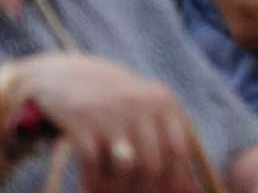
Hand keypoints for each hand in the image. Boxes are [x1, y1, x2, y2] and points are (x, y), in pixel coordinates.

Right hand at [11, 54, 202, 192]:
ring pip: (127, 167)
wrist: (65, 75)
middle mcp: (142, 105)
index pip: (178, 151)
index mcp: (164, 102)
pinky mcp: (82, 122)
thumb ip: (168, 146)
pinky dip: (94, 183)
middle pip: (154, 164)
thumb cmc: (114, 104)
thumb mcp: (146, 113)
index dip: (175, 181)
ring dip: (120, 190)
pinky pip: (94, 164)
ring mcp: (112, 112)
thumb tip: (192, 191)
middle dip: (146, 191)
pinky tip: (92, 189)